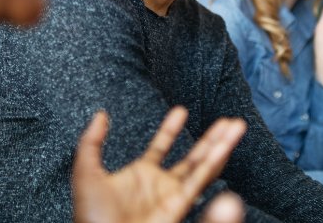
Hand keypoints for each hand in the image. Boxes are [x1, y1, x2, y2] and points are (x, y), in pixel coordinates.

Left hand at [72, 106, 246, 222]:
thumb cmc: (90, 217)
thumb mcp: (86, 173)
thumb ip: (91, 142)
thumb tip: (100, 114)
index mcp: (141, 175)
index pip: (161, 147)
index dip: (170, 129)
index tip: (181, 110)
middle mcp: (161, 186)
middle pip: (193, 157)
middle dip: (211, 138)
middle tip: (229, 121)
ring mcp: (173, 197)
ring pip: (203, 167)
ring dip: (220, 146)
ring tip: (236, 127)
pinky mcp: (178, 207)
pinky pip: (199, 182)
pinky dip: (213, 164)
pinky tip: (224, 148)